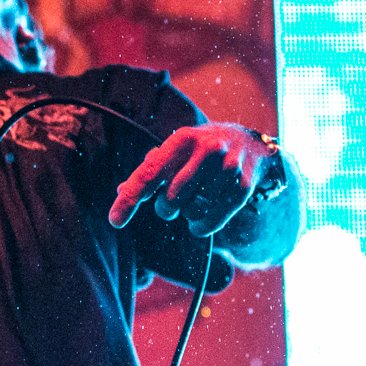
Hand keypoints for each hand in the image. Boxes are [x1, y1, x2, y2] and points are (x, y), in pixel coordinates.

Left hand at [108, 123, 278, 237]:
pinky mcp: (243, 187)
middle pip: (170, 198)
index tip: (114, 220)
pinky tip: (201, 222)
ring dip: (186, 216)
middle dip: (166, 208)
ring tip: (194, 202)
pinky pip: (211, 222)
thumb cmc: (202, 149)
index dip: (130, 198)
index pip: (150, 172)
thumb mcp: (178, 149)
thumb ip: (152, 168)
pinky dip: (201, 227)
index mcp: (183, 138)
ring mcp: (227, 167)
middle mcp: (206, 149)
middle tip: (171, 203)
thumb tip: (122, 190)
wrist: (251, 145)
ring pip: (191, 212)